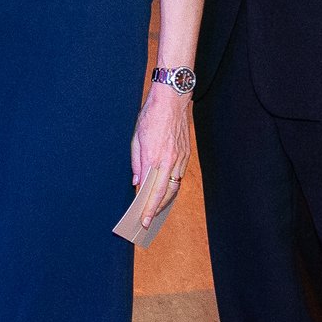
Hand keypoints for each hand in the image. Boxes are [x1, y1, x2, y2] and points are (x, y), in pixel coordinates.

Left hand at [131, 84, 192, 226]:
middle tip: (147, 221)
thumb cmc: (151, 117)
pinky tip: (164, 193)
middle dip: (156, 210)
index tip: (143, 220)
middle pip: (165, 193)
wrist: (172, 101)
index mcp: (154, 157)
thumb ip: (136, 162)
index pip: (152, 190)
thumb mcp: (136, 138)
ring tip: (154, 211)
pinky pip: (178, 177)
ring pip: (174, 187)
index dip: (148, 208)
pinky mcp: (185, 155)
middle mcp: (169, 161)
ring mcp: (180, 159)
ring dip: (164, 201)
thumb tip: (136, 182)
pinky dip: (171, 188)